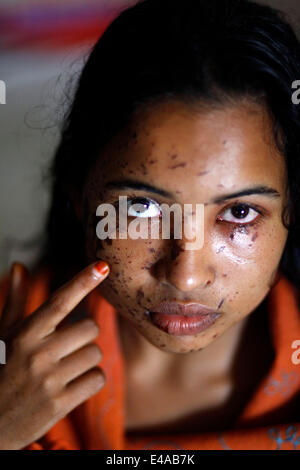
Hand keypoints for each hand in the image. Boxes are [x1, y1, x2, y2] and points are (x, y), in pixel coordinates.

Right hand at [0, 260, 109, 449]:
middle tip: (67, 347)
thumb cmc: (0, 369)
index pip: (59, 302)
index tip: (102, 266)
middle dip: (84, 336)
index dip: (82, 282)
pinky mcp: (59, 405)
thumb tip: (19, 266)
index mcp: (24, 334)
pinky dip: (91, 381)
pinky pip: (97, 379)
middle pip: (89, 329)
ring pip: (95, 354)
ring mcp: (48, 381)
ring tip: (66, 369)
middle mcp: (36, 354)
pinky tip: (73, 385)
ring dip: (87, 360)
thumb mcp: (4, 335)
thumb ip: (16, 300)